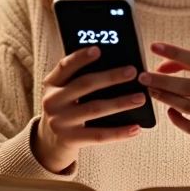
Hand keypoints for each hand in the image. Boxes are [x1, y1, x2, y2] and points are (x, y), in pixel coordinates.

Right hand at [34, 46, 146, 172]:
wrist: (49, 141)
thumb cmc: (65, 108)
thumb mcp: (63, 91)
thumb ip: (78, 78)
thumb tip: (114, 65)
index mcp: (51, 84)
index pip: (65, 66)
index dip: (80, 58)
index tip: (98, 50)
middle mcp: (52, 101)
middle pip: (84, 85)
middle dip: (110, 77)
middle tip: (132, 72)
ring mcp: (60, 122)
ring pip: (95, 109)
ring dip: (120, 103)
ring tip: (140, 98)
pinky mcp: (70, 139)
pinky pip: (99, 135)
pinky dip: (119, 132)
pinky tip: (136, 128)